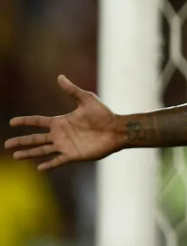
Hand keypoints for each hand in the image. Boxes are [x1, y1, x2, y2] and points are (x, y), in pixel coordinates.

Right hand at [5, 75, 121, 169]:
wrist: (117, 129)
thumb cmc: (103, 114)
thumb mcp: (87, 99)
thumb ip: (72, 90)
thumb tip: (59, 76)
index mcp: (61, 122)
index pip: (38, 122)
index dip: (25, 121)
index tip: (12, 122)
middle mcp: (60, 135)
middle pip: (36, 139)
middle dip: (21, 141)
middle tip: (7, 145)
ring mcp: (66, 146)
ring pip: (42, 150)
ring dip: (29, 153)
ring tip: (16, 156)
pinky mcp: (74, 155)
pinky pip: (58, 161)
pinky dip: (49, 165)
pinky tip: (39, 168)